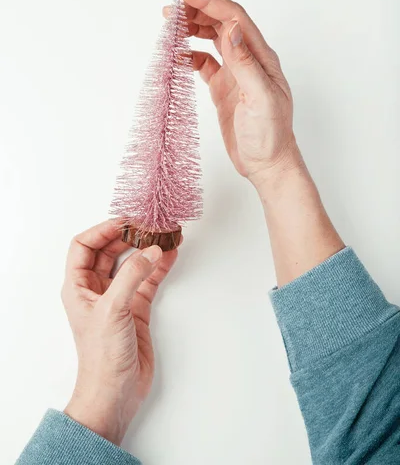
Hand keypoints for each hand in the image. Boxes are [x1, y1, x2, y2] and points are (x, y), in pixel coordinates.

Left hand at [62, 220, 177, 444]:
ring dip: (146, 249)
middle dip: (128, 236)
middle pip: (109, 251)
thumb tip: (150, 251)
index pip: (84, 246)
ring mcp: (118, 298)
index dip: (103, 230)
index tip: (126, 221)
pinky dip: (159, 266)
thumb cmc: (102, 357)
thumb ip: (132, 277)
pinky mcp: (136, 309)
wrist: (116, 392)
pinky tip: (170, 255)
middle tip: (149, 224)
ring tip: (163, 235)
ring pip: (131, 264)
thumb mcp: (113, 310)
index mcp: (78, 287)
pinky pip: (148, 280)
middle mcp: (96, 289)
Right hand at [165, 0, 302, 187]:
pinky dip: (190, 54)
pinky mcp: (224, 88)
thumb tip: (230, 28)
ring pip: (212, 39)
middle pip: (221, 22)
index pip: (233, 17)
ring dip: (192, 29)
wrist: (267, 163)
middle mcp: (248, 60)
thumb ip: (245, 64)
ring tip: (170, 25)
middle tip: (171, 10)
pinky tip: (178, 56)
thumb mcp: (260, 99)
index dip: (208, 1)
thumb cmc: (270, 135)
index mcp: (260, 57)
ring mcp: (236, 73)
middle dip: (196, 11)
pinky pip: (205, 62)